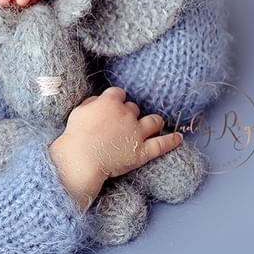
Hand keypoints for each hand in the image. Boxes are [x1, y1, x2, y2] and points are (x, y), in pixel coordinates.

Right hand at [64, 86, 180, 179]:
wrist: (80, 160)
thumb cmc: (75, 136)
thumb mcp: (79, 111)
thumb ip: (93, 103)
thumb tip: (99, 102)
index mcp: (110, 102)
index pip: (118, 94)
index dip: (116, 100)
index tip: (113, 106)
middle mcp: (127, 114)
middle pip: (134, 107)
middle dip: (130, 113)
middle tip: (122, 123)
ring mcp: (137, 133)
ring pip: (153, 121)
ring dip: (154, 122)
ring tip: (155, 124)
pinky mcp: (142, 151)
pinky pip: (162, 144)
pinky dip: (171, 141)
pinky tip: (179, 138)